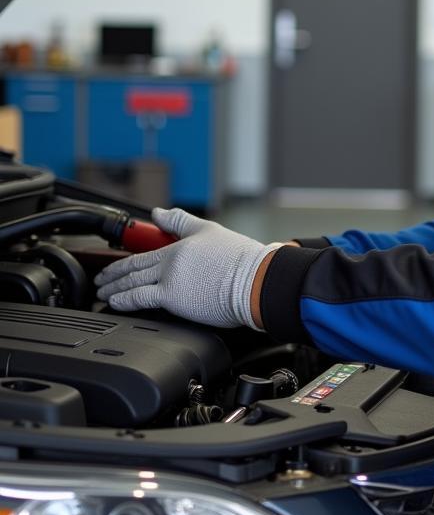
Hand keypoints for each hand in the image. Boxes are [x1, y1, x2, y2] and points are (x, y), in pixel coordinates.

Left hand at [94, 208, 276, 328]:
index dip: (123, 260)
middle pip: (132, 268)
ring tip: (103, 294)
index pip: (143, 253)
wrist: (253, 278)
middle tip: (100, 281)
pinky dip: (123, 300)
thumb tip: (159, 212)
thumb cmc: (240, 260)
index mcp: (178, 246)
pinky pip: (139, 298)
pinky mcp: (172, 298)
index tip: (113, 266)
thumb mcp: (209, 230)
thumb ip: (180, 221)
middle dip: (111, 275)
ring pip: (131, 283)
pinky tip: (114, 302)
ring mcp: (169, 280)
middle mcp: (170, 262)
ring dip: (113, 289)